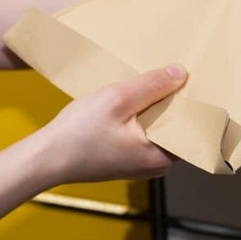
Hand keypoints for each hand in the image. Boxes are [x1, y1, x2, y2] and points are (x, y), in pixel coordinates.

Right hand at [37, 64, 187, 184]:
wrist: (44, 158)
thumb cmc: (79, 133)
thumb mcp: (118, 99)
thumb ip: (152, 85)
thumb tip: (182, 73)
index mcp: (161, 157)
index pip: (191, 130)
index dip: (194, 106)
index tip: (196, 85)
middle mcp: (155, 166)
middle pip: (176, 129)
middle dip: (175, 104)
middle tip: (177, 78)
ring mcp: (139, 164)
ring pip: (158, 130)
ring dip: (155, 109)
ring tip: (155, 85)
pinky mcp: (125, 159)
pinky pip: (143, 135)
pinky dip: (141, 118)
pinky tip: (134, 101)